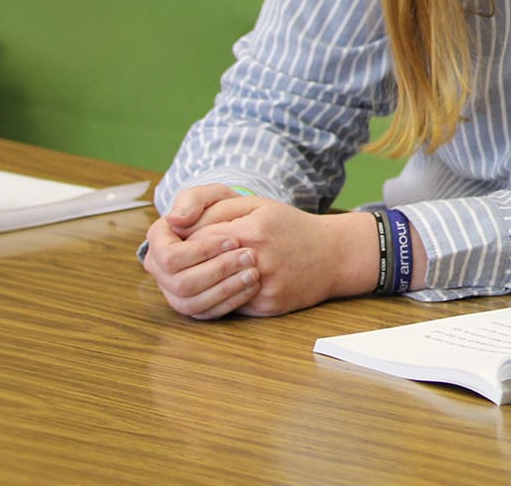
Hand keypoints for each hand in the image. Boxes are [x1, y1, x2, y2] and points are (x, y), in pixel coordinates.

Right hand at [143, 185, 264, 319]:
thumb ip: (194, 200)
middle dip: (217, 270)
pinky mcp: (192, 304)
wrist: (243, 231)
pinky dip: (229, 302)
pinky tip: (252, 287)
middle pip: (181, 281)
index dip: (201, 251)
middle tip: (250, 256)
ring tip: (253, 273)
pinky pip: (204, 313)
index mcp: (159, 241)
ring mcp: (173, 290)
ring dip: (224, 289)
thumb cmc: (225, 211)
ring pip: (190, 302)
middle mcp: (160, 269)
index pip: (169, 255)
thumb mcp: (213, 196)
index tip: (233, 240)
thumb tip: (174, 219)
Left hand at [145, 188, 376, 318]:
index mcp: (251, 229)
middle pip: (197, 269)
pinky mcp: (268, 307)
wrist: (334, 254)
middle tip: (185, 261)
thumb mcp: (256, 204)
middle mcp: (257, 259)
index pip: (195, 238)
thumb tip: (175, 223)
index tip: (184, 237)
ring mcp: (263, 286)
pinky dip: (220, 298)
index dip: (184, 238)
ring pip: (208, 293)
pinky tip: (223, 287)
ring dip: (199, 284)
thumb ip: (214, 208)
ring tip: (202, 273)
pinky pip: (229, 307)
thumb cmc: (290, 227)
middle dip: (184, 265)